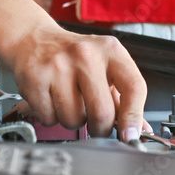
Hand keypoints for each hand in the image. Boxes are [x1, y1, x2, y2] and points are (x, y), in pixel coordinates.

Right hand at [3, 23, 147, 141]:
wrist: (35, 40)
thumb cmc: (75, 55)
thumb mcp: (105, 66)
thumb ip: (123, 97)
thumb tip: (139, 128)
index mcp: (111, 50)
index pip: (133, 86)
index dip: (134, 116)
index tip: (130, 135)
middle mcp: (86, 54)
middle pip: (102, 112)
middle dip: (100, 128)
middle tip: (96, 123)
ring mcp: (59, 65)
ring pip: (74, 120)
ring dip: (73, 121)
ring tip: (69, 100)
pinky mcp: (36, 78)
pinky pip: (50, 118)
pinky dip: (51, 117)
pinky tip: (51, 98)